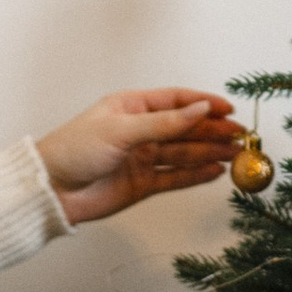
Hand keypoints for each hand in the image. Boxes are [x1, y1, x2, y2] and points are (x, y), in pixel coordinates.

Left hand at [35, 88, 241, 225]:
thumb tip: (201, 110)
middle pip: (185, 128)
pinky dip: (196, 174)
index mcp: (131, 107)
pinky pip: (175, 177)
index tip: (229, 109)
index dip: (204, 104)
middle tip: (241, 136)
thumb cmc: (75, 150)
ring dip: (210, 153)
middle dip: (213, 131)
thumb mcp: (122, 130)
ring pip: (184, 153)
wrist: (50, 190)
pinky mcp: (142, 184)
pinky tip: (216, 172)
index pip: (176, 101)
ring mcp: (142, 158)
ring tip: (236, 155)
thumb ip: (165, 123)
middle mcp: (140, 131)